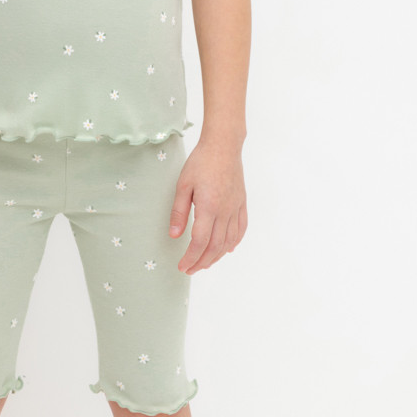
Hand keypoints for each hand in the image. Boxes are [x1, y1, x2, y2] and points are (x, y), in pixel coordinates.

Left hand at [169, 137, 246, 273]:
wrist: (223, 146)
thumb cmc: (201, 162)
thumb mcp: (183, 185)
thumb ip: (179, 212)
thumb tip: (174, 235)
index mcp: (209, 207)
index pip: (200, 241)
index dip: (191, 257)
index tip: (182, 266)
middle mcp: (225, 211)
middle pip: (215, 246)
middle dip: (202, 262)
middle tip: (190, 270)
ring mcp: (236, 208)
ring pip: (229, 241)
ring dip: (217, 256)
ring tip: (205, 263)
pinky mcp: (242, 203)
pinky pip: (241, 229)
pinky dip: (234, 242)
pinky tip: (227, 249)